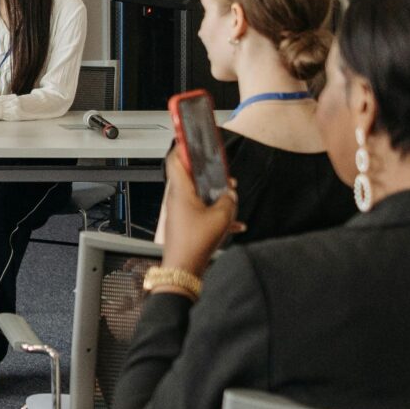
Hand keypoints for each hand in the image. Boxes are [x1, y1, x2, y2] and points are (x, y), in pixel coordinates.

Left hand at [157, 147, 239, 276]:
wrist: (183, 270)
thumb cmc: (195, 244)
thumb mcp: (221, 217)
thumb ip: (228, 200)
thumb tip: (230, 194)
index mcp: (180, 192)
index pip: (175, 160)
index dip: (182, 147)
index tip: (190, 138)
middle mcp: (177, 200)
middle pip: (190, 177)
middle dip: (208, 174)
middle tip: (223, 175)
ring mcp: (180, 212)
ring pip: (198, 195)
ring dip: (214, 194)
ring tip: (230, 198)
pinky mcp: (185, 224)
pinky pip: (201, 213)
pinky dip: (215, 215)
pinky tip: (234, 224)